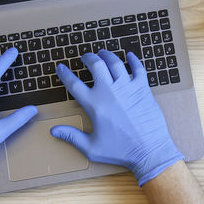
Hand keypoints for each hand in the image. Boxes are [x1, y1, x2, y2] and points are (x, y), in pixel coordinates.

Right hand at [51, 50, 183, 185]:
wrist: (149, 151)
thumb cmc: (121, 151)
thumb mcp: (91, 148)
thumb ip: (71, 136)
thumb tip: (53, 131)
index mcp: (94, 105)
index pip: (74, 84)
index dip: (65, 74)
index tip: (61, 67)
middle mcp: (110, 92)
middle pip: (96, 65)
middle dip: (88, 58)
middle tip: (86, 57)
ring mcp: (127, 88)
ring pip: (115, 63)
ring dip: (107, 55)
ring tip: (103, 53)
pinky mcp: (143, 89)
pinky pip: (138, 69)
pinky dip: (134, 60)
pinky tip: (130, 55)